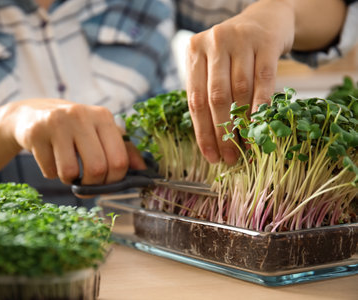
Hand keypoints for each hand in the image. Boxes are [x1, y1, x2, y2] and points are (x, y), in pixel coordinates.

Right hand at [4, 99, 145, 184]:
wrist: (31, 114)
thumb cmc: (73, 127)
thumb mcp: (99, 132)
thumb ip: (123, 149)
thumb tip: (143, 169)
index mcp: (103, 116)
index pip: (119, 160)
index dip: (114, 181)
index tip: (106, 183)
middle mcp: (81, 116)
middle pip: (97, 168)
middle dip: (92, 185)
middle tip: (86, 184)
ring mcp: (57, 123)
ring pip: (70, 172)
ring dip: (69, 180)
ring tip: (67, 168)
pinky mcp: (36, 132)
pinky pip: (49, 171)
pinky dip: (51, 173)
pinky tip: (50, 158)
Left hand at [186, 0, 295, 164]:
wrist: (266, 18)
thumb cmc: (235, 51)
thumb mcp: (214, 64)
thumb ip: (208, 91)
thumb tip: (213, 139)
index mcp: (195, 50)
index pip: (195, 99)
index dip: (203, 131)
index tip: (211, 156)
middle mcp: (215, 42)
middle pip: (216, 97)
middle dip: (222, 132)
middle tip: (230, 157)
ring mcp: (241, 40)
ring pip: (240, 90)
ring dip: (244, 123)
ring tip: (247, 146)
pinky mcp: (266, 42)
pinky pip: (264, 80)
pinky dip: (261, 106)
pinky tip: (261, 125)